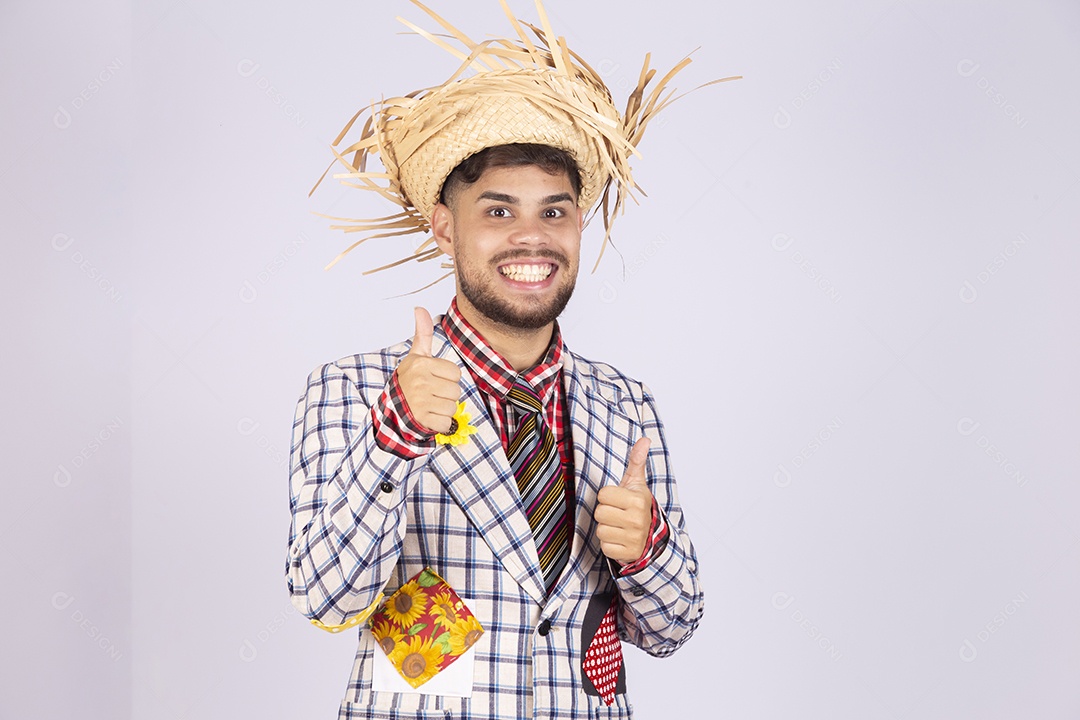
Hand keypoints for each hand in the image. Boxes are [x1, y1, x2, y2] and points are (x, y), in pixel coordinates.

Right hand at [395, 307, 461, 433]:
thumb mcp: (417, 356)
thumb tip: (419, 307)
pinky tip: (429, 416)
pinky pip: (446, 423)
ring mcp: (420, 401)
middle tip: (432, 393)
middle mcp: (420, 381)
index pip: (456, 373)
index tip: (435, 379)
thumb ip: (422, 333)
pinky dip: (441, 423)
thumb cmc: (410, 379)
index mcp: (422, 364)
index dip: (448, 378)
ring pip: (453, 407)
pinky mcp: (421, 419)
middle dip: (447, 394)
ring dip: (444, 409)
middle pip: (456, 391)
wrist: (393, 407)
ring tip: (430, 404)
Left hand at [594, 437, 653, 563]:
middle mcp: (637, 519)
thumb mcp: (637, 484)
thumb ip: (637, 461)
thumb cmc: (638, 507)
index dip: (608, 497)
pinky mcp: (627, 553)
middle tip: (618, 514)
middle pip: (599, 512)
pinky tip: (620, 540)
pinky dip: (609, 544)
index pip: (603, 494)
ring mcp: (633, 538)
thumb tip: (644, 439)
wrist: (652, 537)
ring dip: (607, 529)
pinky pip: (604, 546)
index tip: (619, 501)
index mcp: (637, 500)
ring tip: (619, 527)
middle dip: (606, 513)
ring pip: (600, 530)